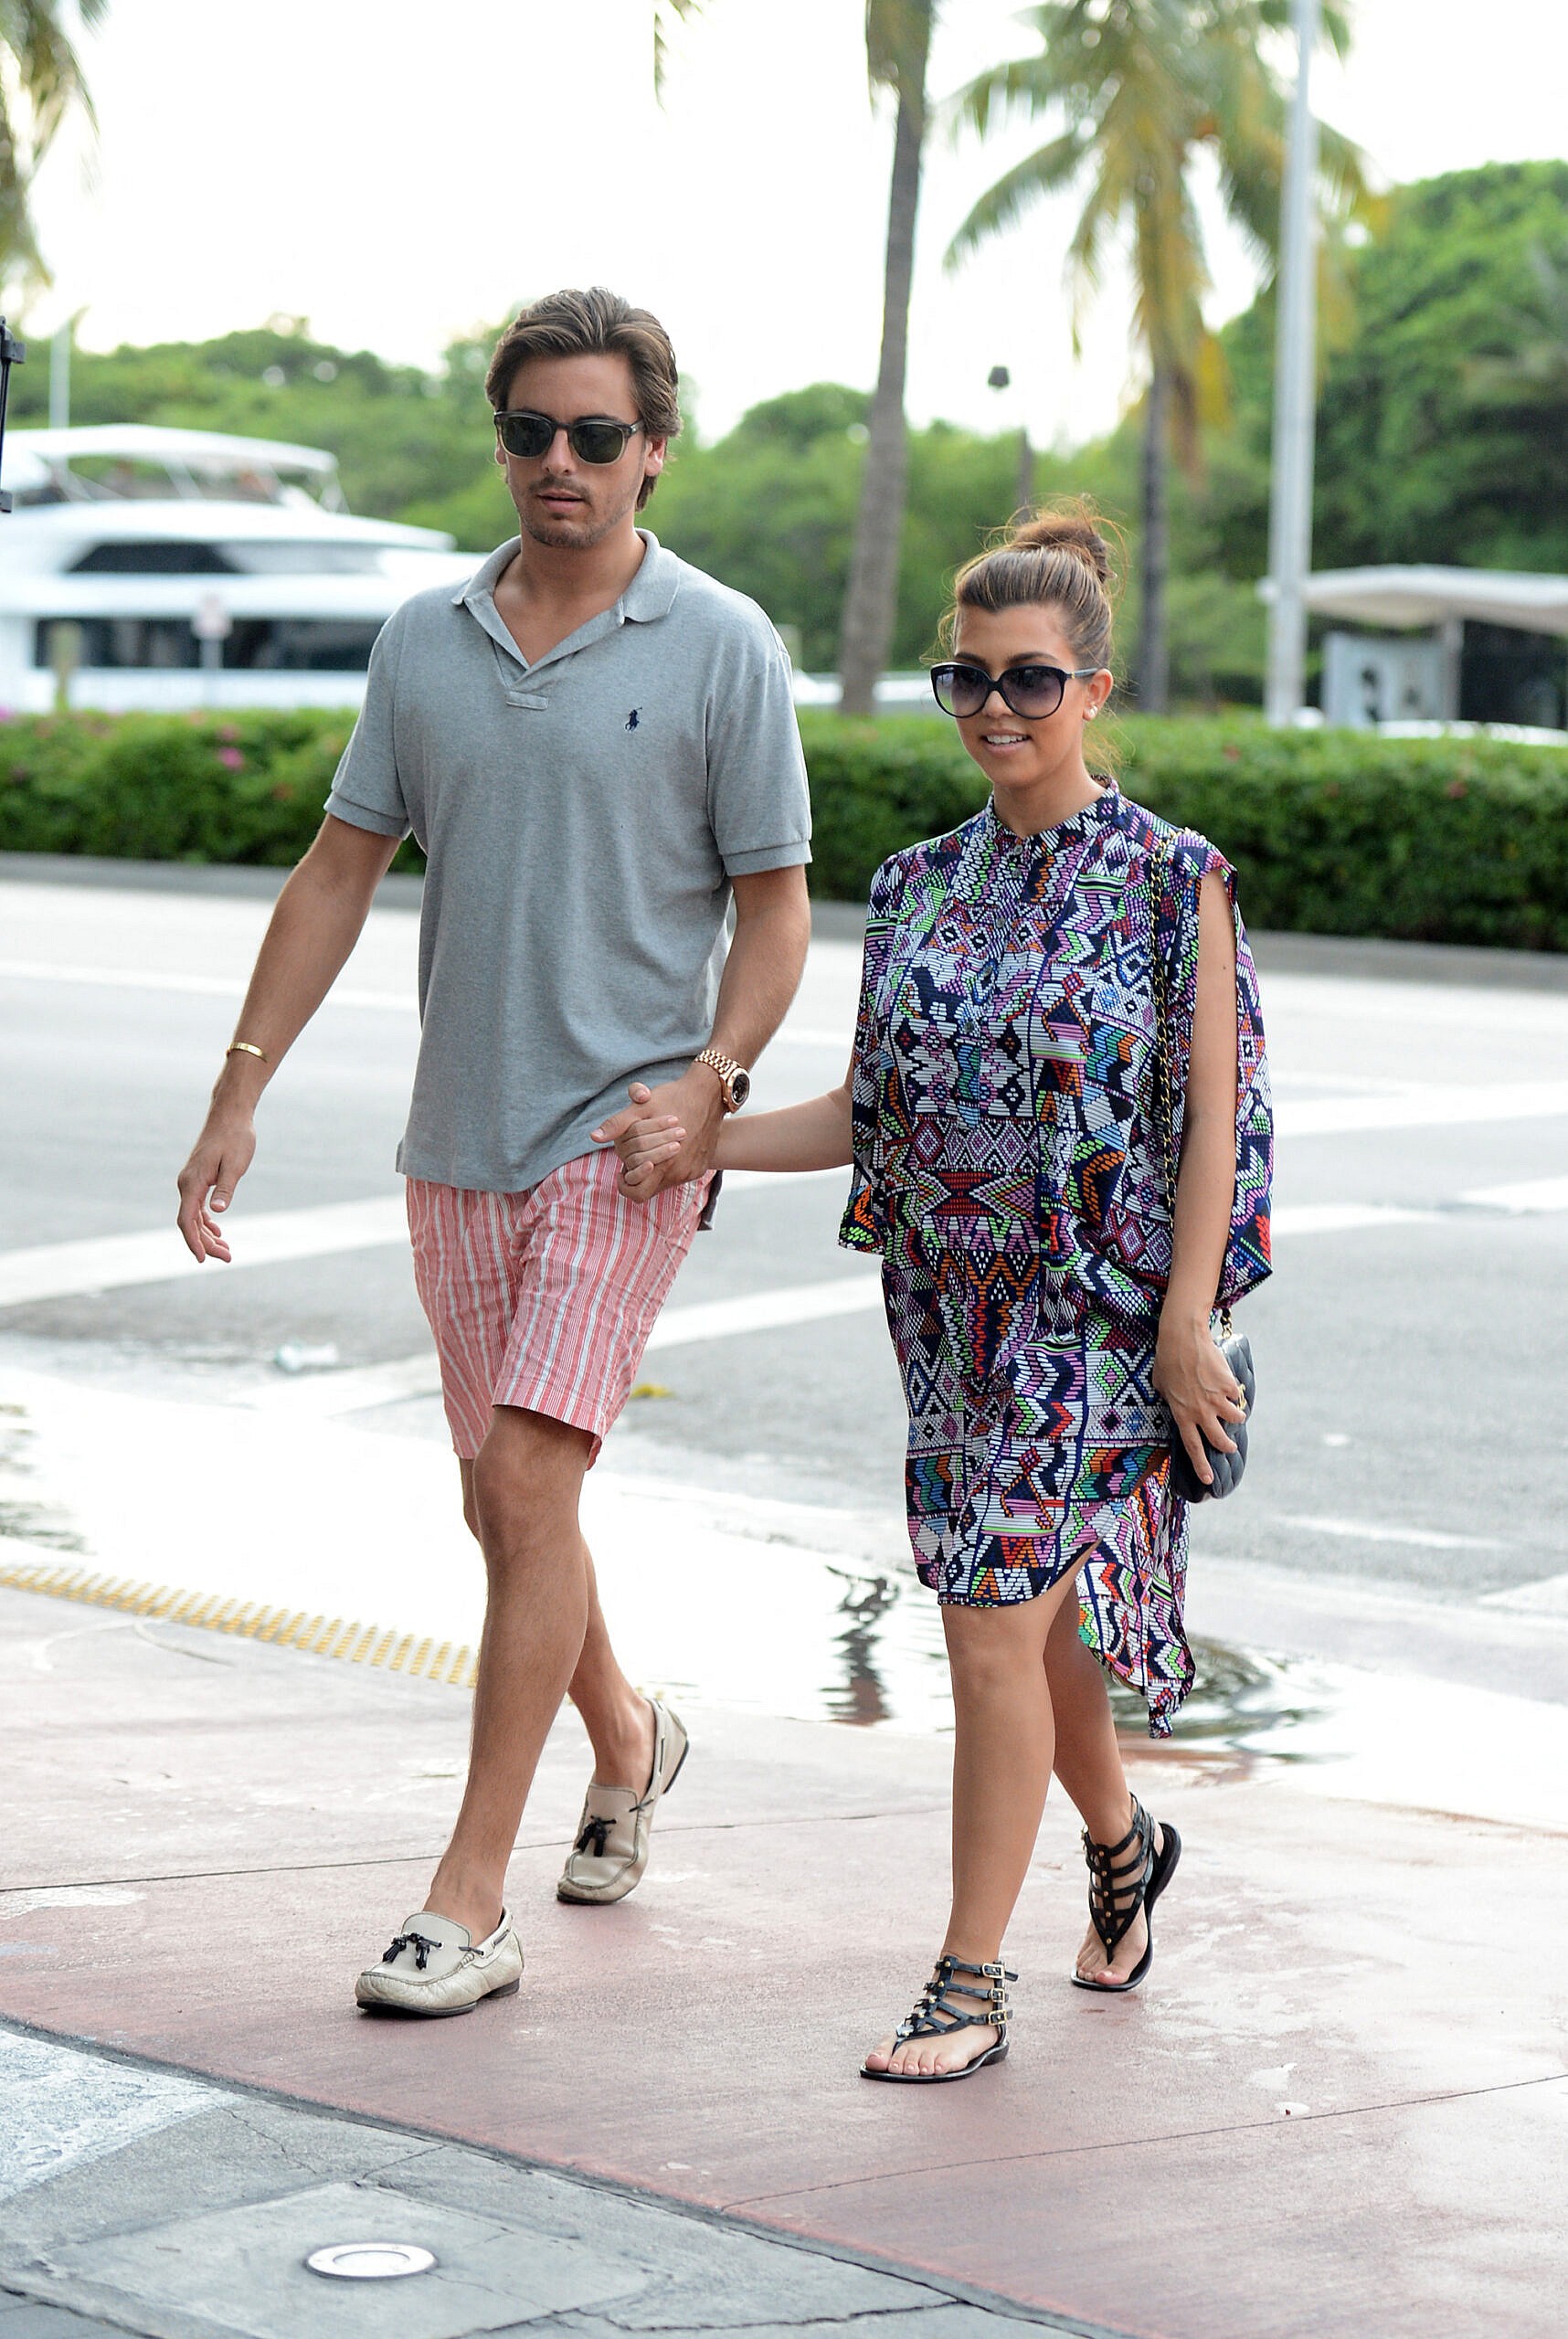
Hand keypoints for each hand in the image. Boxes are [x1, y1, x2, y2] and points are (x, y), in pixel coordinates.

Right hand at [175, 1108, 256, 1261]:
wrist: (230, 1115)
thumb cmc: (235, 1137)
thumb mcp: (234, 1165)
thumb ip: (225, 1189)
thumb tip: (216, 1212)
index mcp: (192, 1182)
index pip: (186, 1220)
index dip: (193, 1242)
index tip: (203, 1259)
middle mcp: (186, 1183)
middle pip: (189, 1222)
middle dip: (206, 1243)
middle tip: (227, 1258)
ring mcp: (190, 1181)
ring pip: (193, 1216)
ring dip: (206, 1235)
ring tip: (225, 1251)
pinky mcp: (198, 1178)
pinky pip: (196, 1206)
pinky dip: (206, 1221)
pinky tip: (217, 1232)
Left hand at [591, 1069, 722, 1202]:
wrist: (710, 1093)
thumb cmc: (673, 1097)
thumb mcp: (642, 1107)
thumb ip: (618, 1125)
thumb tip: (593, 1137)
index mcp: (663, 1163)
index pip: (637, 1193)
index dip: (625, 1184)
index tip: (621, 1170)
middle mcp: (680, 1173)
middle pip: (649, 1189)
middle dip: (638, 1174)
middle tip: (635, 1155)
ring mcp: (693, 1171)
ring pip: (666, 1182)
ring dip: (656, 1168)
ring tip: (651, 1147)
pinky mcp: (702, 1167)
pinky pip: (681, 1175)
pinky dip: (672, 1165)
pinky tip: (669, 1146)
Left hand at [1152, 1312, 1247, 1490]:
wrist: (1183, 1339)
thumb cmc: (1167, 1359)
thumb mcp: (1160, 1384)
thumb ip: (1169, 1399)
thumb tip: (1174, 1402)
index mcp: (1182, 1414)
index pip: (1193, 1447)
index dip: (1201, 1465)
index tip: (1208, 1479)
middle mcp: (1200, 1412)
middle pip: (1219, 1439)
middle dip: (1227, 1446)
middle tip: (1230, 1447)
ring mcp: (1216, 1400)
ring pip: (1235, 1418)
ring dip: (1236, 1417)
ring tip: (1235, 1412)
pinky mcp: (1228, 1386)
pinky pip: (1236, 1395)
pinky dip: (1235, 1392)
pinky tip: (1228, 1384)